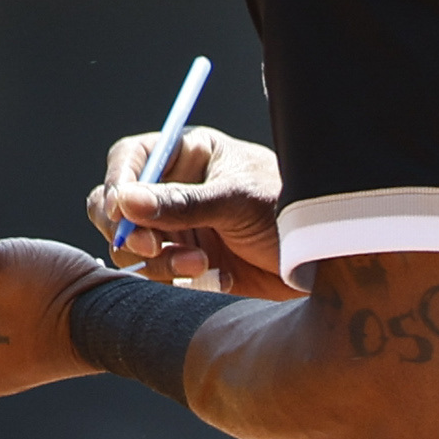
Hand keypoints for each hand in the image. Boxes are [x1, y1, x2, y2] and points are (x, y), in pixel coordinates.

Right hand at [88, 127, 297, 300]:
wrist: (323, 262)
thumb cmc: (289, 211)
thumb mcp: (236, 201)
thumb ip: (180, 203)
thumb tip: (124, 200)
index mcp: (187, 156)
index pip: (130, 159)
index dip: (117, 182)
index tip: (119, 210)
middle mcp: (174, 191)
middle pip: (116, 207)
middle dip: (127, 231)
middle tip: (151, 248)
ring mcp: (177, 230)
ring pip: (132, 249)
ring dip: (159, 263)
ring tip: (201, 266)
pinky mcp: (186, 265)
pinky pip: (157, 277)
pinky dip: (179, 282)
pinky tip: (218, 279)